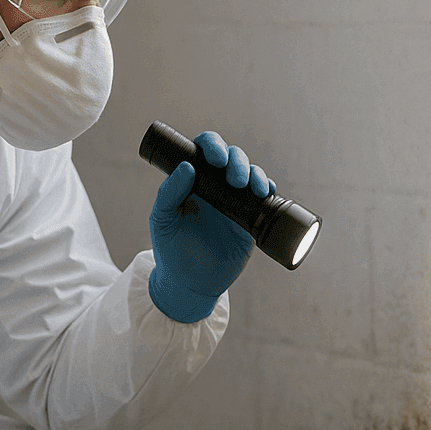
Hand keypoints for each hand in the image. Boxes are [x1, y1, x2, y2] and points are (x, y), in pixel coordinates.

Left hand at [147, 131, 275, 322]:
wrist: (191, 283)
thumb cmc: (170, 249)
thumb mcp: (162, 220)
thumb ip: (169, 193)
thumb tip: (187, 167)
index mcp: (192, 180)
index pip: (204, 150)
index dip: (213, 146)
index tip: (216, 159)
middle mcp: (214, 186)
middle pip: (232, 157)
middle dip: (238, 161)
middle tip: (235, 180)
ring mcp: (234, 201)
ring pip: (250, 174)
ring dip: (255, 174)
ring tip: (254, 188)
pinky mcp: (249, 219)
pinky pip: (263, 198)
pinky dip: (267, 190)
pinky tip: (266, 192)